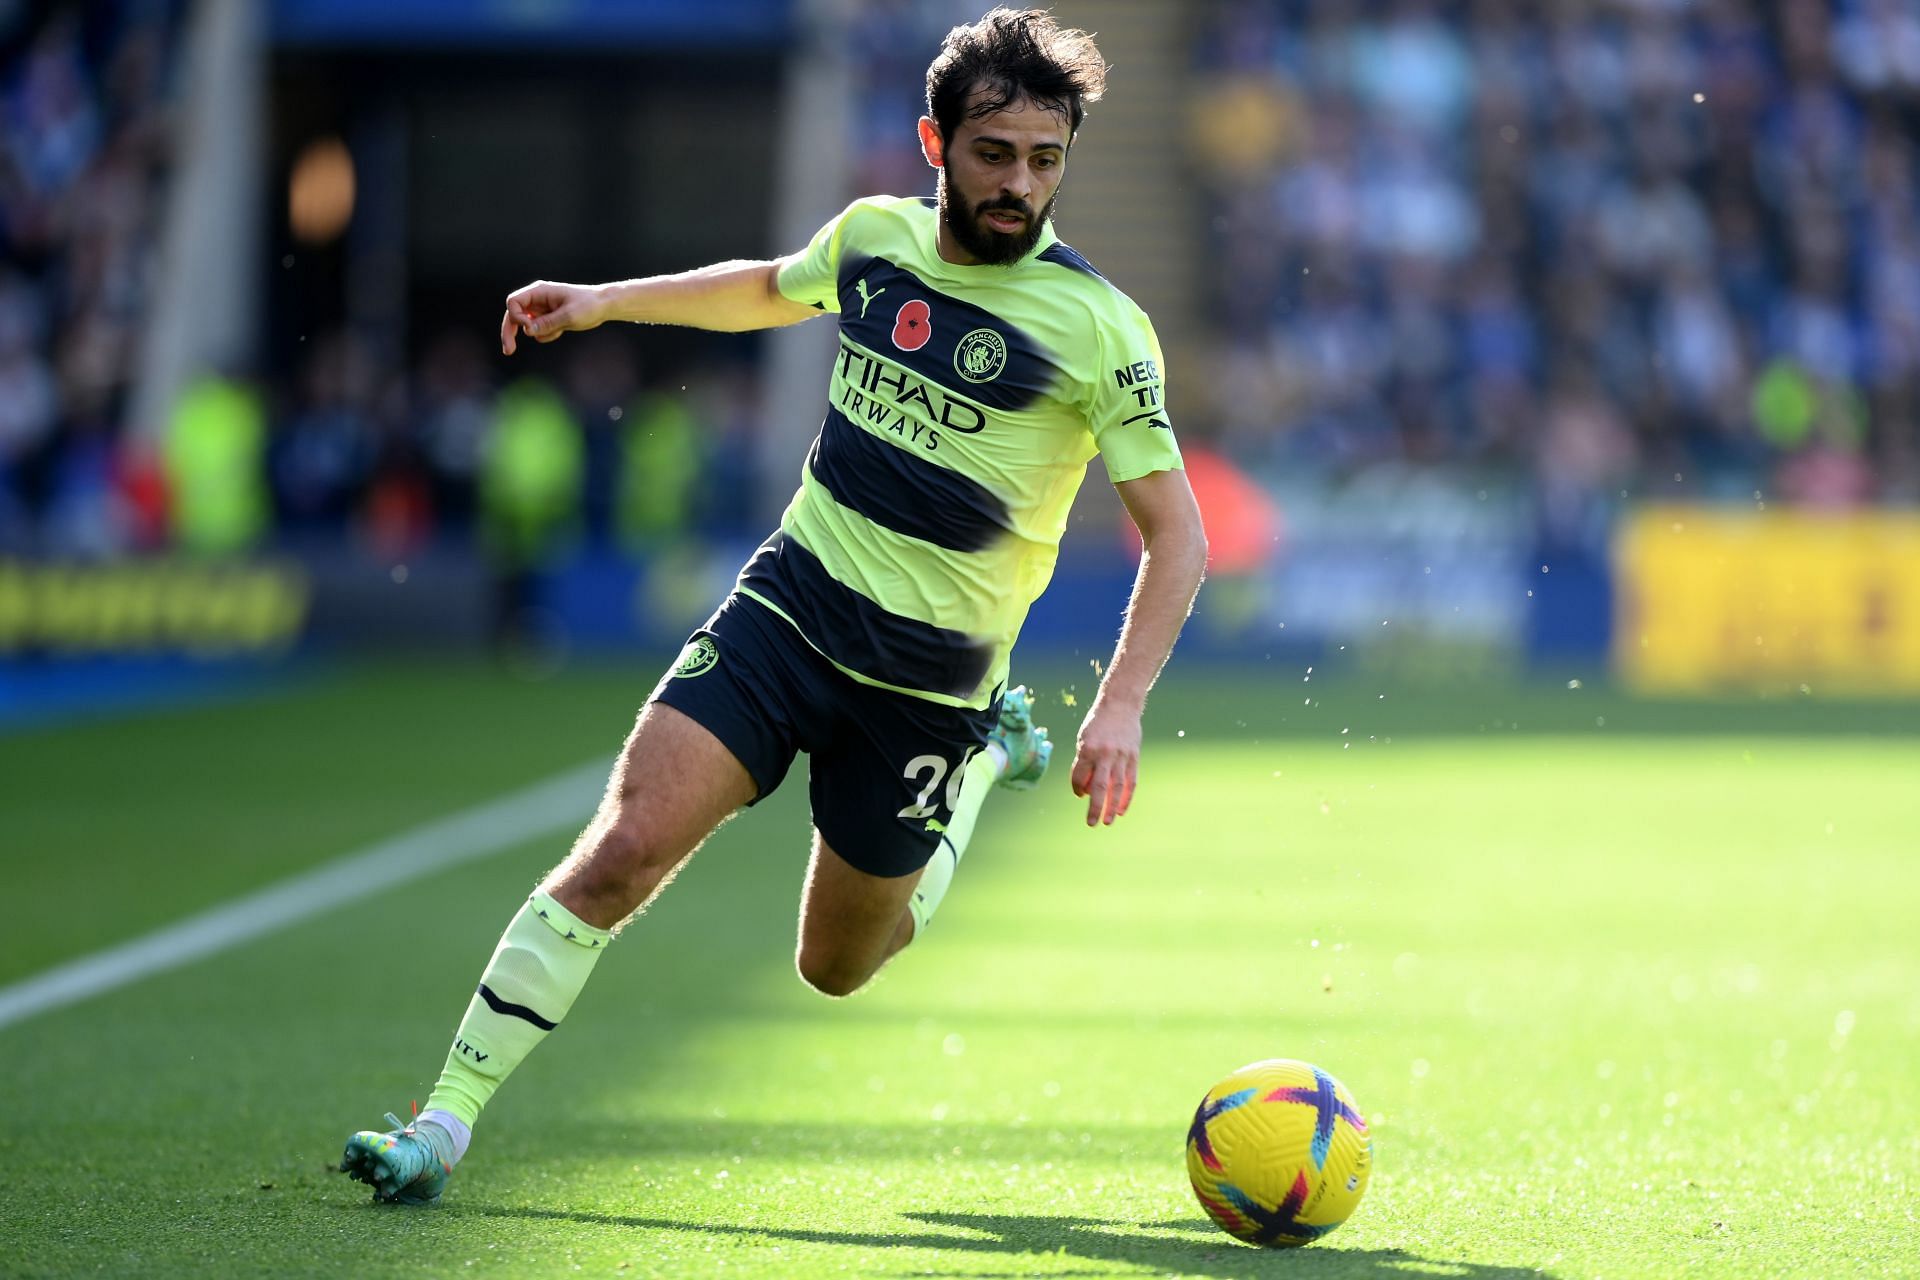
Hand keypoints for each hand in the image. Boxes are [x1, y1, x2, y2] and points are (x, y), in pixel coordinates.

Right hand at [500, 280, 606, 354]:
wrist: (603, 307)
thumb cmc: (588, 305)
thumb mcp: (569, 315)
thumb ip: (548, 323)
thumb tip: (527, 331)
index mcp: (539, 291)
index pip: (513, 302)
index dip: (516, 317)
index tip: (528, 328)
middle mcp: (536, 300)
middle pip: (513, 316)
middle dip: (510, 332)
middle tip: (508, 351)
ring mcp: (540, 310)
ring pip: (526, 327)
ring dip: (539, 333)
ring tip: (560, 329)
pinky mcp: (547, 319)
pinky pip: (539, 333)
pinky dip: (548, 335)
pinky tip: (563, 329)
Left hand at [1069, 698, 1141, 826]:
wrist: (1120, 703)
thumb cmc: (1097, 723)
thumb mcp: (1084, 739)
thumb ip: (1083, 763)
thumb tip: (1085, 790)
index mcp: (1088, 749)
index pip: (1080, 777)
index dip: (1077, 788)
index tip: (1080, 794)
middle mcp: (1104, 754)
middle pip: (1099, 787)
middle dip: (1095, 807)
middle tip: (1091, 823)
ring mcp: (1121, 756)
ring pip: (1116, 786)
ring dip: (1112, 806)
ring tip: (1108, 821)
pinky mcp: (1134, 756)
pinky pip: (1131, 781)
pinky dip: (1126, 797)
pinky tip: (1122, 810)